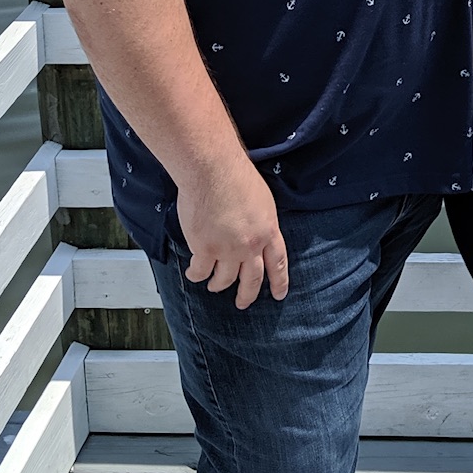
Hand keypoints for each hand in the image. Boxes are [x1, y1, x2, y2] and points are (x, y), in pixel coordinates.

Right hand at [178, 158, 289, 308]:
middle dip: (248, 295)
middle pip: (253, 279)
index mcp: (268, 230)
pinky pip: (201, 272)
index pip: (278, 262)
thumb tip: (256, 233)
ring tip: (214, 286)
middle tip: (243, 303)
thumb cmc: (235, 174)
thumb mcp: (262, 200)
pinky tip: (193, 273)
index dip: (279, 281)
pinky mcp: (205, 249)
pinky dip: (196, 274)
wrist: (213, 169)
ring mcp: (228, 250)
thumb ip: (261, 221)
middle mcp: (251, 245)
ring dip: (218, 285)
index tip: (279, 294)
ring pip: (225, 279)